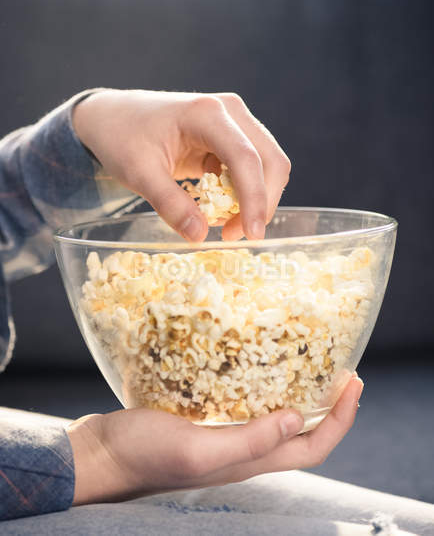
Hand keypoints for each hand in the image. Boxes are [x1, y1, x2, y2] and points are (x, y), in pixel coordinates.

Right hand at [67, 375, 362, 505]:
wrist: (101, 453)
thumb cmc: (142, 453)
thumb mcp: (197, 448)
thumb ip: (248, 440)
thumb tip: (298, 420)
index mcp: (247, 462)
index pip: (312, 448)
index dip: (341, 420)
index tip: (354, 382)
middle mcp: (242, 453)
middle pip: (302, 436)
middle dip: (330, 407)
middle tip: (342, 371)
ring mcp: (224, 438)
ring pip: (278, 421)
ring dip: (302, 397)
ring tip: (310, 365)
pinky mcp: (206, 422)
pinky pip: (250, 408)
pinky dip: (266, 389)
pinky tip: (259, 366)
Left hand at [72, 89, 290, 240]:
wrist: (111, 116)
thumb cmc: (122, 137)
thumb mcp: (139, 173)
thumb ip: (170, 204)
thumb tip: (200, 235)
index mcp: (206, 113)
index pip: (245, 158)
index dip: (255, 198)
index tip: (252, 234)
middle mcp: (229, 112)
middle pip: (270, 161)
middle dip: (261, 202)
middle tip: (235, 235)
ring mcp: (234, 122)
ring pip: (267, 166)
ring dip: (256, 199)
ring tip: (225, 226)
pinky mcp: (231, 137)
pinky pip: (252, 169)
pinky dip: (244, 193)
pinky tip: (220, 209)